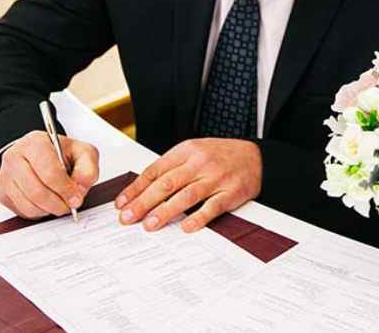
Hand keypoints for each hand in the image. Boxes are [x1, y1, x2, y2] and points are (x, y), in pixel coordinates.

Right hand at [0, 131, 99, 218]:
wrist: (41, 155)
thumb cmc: (61, 154)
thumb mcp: (82, 153)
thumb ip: (88, 168)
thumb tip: (80, 189)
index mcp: (35, 143)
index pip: (49, 171)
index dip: (65, 189)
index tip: (76, 198)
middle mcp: (15, 158)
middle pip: (36, 191)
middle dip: (58, 203)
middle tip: (70, 205)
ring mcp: (6, 177)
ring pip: (29, 205)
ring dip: (49, 210)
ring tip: (60, 202)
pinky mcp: (3, 194)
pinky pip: (23, 212)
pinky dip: (39, 212)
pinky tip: (47, 202)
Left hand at [114, 138, 261, 232]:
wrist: (257, 157)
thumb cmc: (220, 156)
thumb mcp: (194, 152)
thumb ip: (172, 168)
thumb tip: (142, 191)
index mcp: (186, 151)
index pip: (155, 170)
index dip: (136, 188)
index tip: (121, 204)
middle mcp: (199, 163)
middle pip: (166, 183)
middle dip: (143, 202)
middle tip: (128, 218)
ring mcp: (216, 178)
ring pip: (186, 195)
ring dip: (165, 211)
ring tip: (149, 225)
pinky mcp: (231, 193)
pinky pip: (212, 207)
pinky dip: (198, 218)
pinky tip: (186, 227)